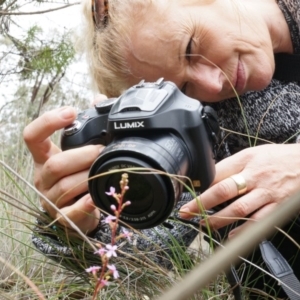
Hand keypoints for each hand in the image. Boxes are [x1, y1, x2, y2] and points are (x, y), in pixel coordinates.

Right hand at [23, 107, 102, 232]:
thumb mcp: (77, 152)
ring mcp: (50, 199)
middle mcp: (43, 177)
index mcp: (44, 158)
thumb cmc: (77, 176)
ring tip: (105, 170)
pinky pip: (71, 212)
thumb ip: (87, 127)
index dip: (48, 122)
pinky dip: (85, 204)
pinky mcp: (62, 217)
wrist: (76, 210)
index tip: (71, 112)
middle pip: (56, 164)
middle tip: (102, 150)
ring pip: (66, 186)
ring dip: (88, 176)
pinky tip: (95, 197)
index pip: (32, 137)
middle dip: (82, 155)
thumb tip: (99, 99)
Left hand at [179, 144, 299, 236]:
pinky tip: (231, 236)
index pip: (216, 173)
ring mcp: (266, 193)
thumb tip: (209, 177)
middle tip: (186, 212)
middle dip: (201, 203)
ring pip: (238, 209)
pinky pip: (258, 221)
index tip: (187, 193)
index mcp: (245, 160)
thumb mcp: (252, 153)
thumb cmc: (277, 158)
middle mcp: (254, 176)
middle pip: (223, 191)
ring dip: (218, 219)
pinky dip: (243, 230)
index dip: (199, 185)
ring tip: (203, 224)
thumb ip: (231, 165)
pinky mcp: (278, 207)